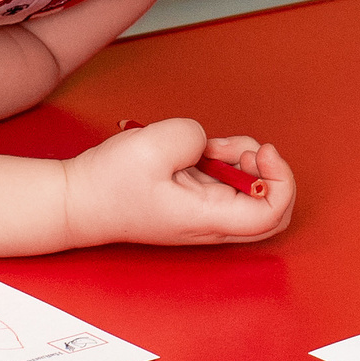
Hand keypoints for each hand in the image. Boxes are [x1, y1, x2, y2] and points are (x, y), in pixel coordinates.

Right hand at [62, 117, 295, 246]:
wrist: (78, 201)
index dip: (281, 180)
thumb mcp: (153, 145)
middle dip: (267, 172)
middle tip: (240, 150)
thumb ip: (194, 137)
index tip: (263, 151)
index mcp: (206, 218)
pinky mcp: (197, 202)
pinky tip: (205, 151)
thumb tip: (208, 144)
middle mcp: (212, 223)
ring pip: (253, 193)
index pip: (271, 215)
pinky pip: (229, 184)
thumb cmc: (108, 184)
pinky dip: (227, 162)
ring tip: (212, 146)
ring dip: (243, 161)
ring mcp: (206, 214)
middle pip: (273, 210)